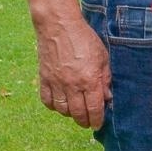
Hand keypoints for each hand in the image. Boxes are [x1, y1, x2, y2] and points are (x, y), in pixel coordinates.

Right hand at [35, 13, 110, 129]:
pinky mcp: (44, 79)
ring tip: (75, 112)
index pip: (94, 109)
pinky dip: (54, 106)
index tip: (98, 124)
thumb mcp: (103, 57)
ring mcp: (56, 83)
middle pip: (78, 113)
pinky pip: (47, 101)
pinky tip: (60, 103)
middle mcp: (72, 85)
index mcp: (90, 79)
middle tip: (87, 122)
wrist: (59, 26)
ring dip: (70, 114)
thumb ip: (105, 78)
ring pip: (62, 110)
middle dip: (84, 121)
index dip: (97, 120)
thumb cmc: (84, 38)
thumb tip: (107, 97)